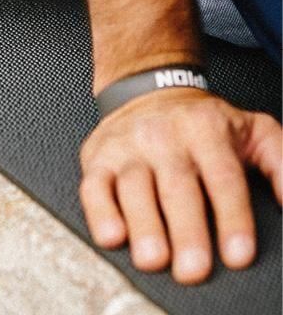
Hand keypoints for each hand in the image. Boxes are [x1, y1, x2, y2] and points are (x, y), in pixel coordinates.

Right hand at [79, 87, 281, 283]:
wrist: (149, 90)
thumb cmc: (204, 124)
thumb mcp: (254, 130)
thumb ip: (282, 164)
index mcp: (206, 129)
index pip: (222, 176)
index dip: (232, 217)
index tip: (239, 254)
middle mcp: (164, 136)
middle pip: (177, 186)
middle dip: (186, 229)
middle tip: (194, 268)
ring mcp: (128, 146)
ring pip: (134, 186)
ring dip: (143, 224)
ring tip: (154, 258)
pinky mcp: (98, 158)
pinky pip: (94, 186)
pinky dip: (100, 211)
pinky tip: (112, 235)